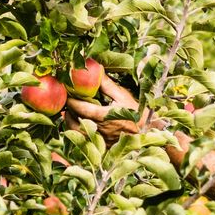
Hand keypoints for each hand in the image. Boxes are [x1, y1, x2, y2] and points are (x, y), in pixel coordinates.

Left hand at [66, 75, 184, 153]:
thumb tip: (94, 69)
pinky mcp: (100, 145)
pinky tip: (79, 122)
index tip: (66, 92)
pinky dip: (77, 130)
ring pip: (75, 132)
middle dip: (68, 109)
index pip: (79, 108)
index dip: (70, 100)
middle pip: (73, 120)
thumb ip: (106, 84)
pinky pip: (82, 139)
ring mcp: (99, 140)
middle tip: (67, 100)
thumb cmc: (137, 113)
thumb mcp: (123, 96)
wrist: (148, 132)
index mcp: (104, 116)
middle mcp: (99, 130)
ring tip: (71, 111)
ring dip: (70, 120)